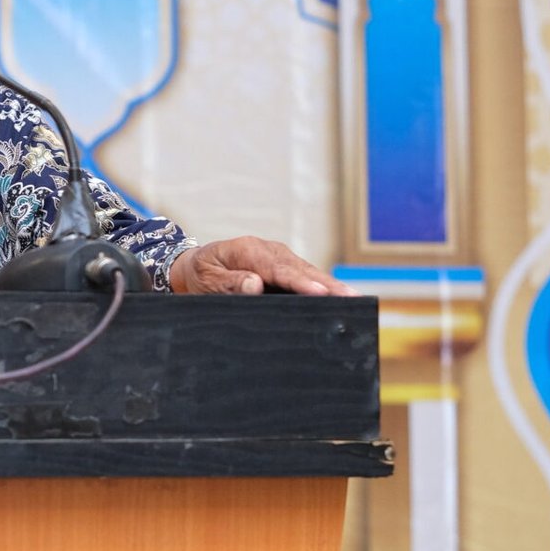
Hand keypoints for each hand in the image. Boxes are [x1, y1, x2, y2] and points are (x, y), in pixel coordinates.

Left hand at [168, 237, 352, 297]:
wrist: (194, 266)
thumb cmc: (201, 274)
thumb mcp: (206, 280)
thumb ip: (229, 282)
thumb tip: (255, 285)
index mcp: (248, 250)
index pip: (278, 269)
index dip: (300, 282)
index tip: (320, 292)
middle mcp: (268, 250)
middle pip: (301, 269)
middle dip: (327, 284)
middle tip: (352, 298)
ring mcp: (278, 257)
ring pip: (307, 272)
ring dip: (331, 285)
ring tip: (355, 300)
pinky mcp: (283, 267)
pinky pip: (304, 276)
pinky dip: (322, 287)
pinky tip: (340, 299)